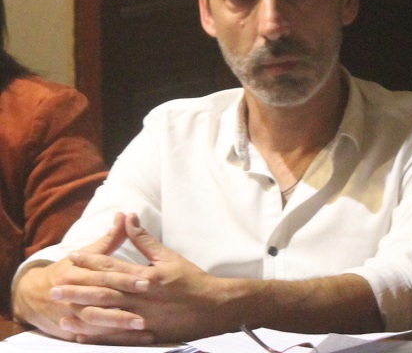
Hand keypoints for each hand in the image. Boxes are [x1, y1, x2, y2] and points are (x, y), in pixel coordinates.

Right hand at [12, 212, 154, 344]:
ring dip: (122, 326)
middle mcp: (77, 295)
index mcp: (80, 273)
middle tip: (150, 308)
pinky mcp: (75, 331)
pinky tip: (135, 341)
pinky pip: (97, 338)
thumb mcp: (88, 251)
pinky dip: (115, 341)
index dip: (127, 279)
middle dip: (127, 306)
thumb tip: (126, 215)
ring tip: (144, 328)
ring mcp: (75, 315)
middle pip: (104, 300)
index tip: (148, 281)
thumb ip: (110, 237)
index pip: (107, 276)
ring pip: (100, 322)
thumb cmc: (69, 268)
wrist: (36, 293)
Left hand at [55, 213, 230, 343]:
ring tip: (62, 314)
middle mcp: (142, 297)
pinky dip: (99, 337)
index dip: (92, 262)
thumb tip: (129, 217)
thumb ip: (145, 240)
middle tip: (55, 288)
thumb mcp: (169, 256)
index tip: (72, 257)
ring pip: (108, 317)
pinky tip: (82, 336)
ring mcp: (143, 318)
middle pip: (104, 293)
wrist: (213, 306)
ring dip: (84, 316)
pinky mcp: (147, 334)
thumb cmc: (191, 279)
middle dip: (78, 290)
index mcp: (146, 276)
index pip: (114, 267)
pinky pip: (118, 337)